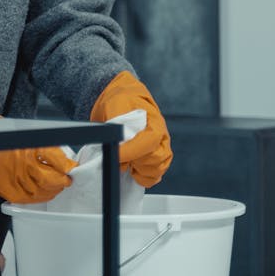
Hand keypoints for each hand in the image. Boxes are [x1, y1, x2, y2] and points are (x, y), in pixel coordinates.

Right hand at [0, 90, 76, 202]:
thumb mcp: (22, 133)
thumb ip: (41, 146)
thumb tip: (60, 158)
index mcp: (25, 146)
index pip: (53, 158)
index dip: (65, 165)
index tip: (70, 167)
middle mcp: (19, 163)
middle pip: (49, 177)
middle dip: (61, 180)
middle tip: (67, 178)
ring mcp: (12, 177)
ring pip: (40, 190)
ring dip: (52, 190)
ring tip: (57, 186)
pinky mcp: (5, 188)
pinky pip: (27, 198)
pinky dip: (39, 197)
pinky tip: (44, 193)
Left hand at [90, 71, 172, 187]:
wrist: (123, 98)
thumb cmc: (119, 101)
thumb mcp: (113, 106)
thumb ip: (115, 127)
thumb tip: (116, 152)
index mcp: (154, 121)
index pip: (150, 141)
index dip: (133, 151)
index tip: (117, 155)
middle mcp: (161, 136)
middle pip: (157, 158)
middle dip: (136, 161)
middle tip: (120, 157)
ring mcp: (160, 148)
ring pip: (158, 169)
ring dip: (140, 170)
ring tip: (126, 162)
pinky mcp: (155, 158)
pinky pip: (155, 175)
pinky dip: (144, 177)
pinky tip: (132, 170)